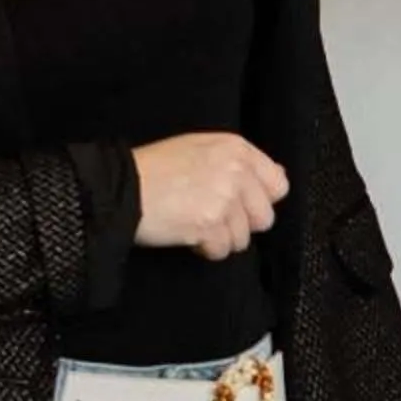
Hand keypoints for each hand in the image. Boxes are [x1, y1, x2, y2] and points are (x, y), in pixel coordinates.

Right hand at [131, 133, 289, 260]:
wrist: (121, 187)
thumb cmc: (155, 169)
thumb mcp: (200, 149)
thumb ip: (240, 163)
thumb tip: (278, 178)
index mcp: (236, 149)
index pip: (278, 185)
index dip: (259, 200)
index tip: (238, 203)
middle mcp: (235, 171)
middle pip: (264, 218)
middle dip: (240, 224)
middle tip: (210, 215)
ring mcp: (224, 199)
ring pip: (243, 238)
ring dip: (220, 238)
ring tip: (193, 222)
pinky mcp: (210, 225)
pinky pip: (223, 251)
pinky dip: (206, 249)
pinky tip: (187, 233)